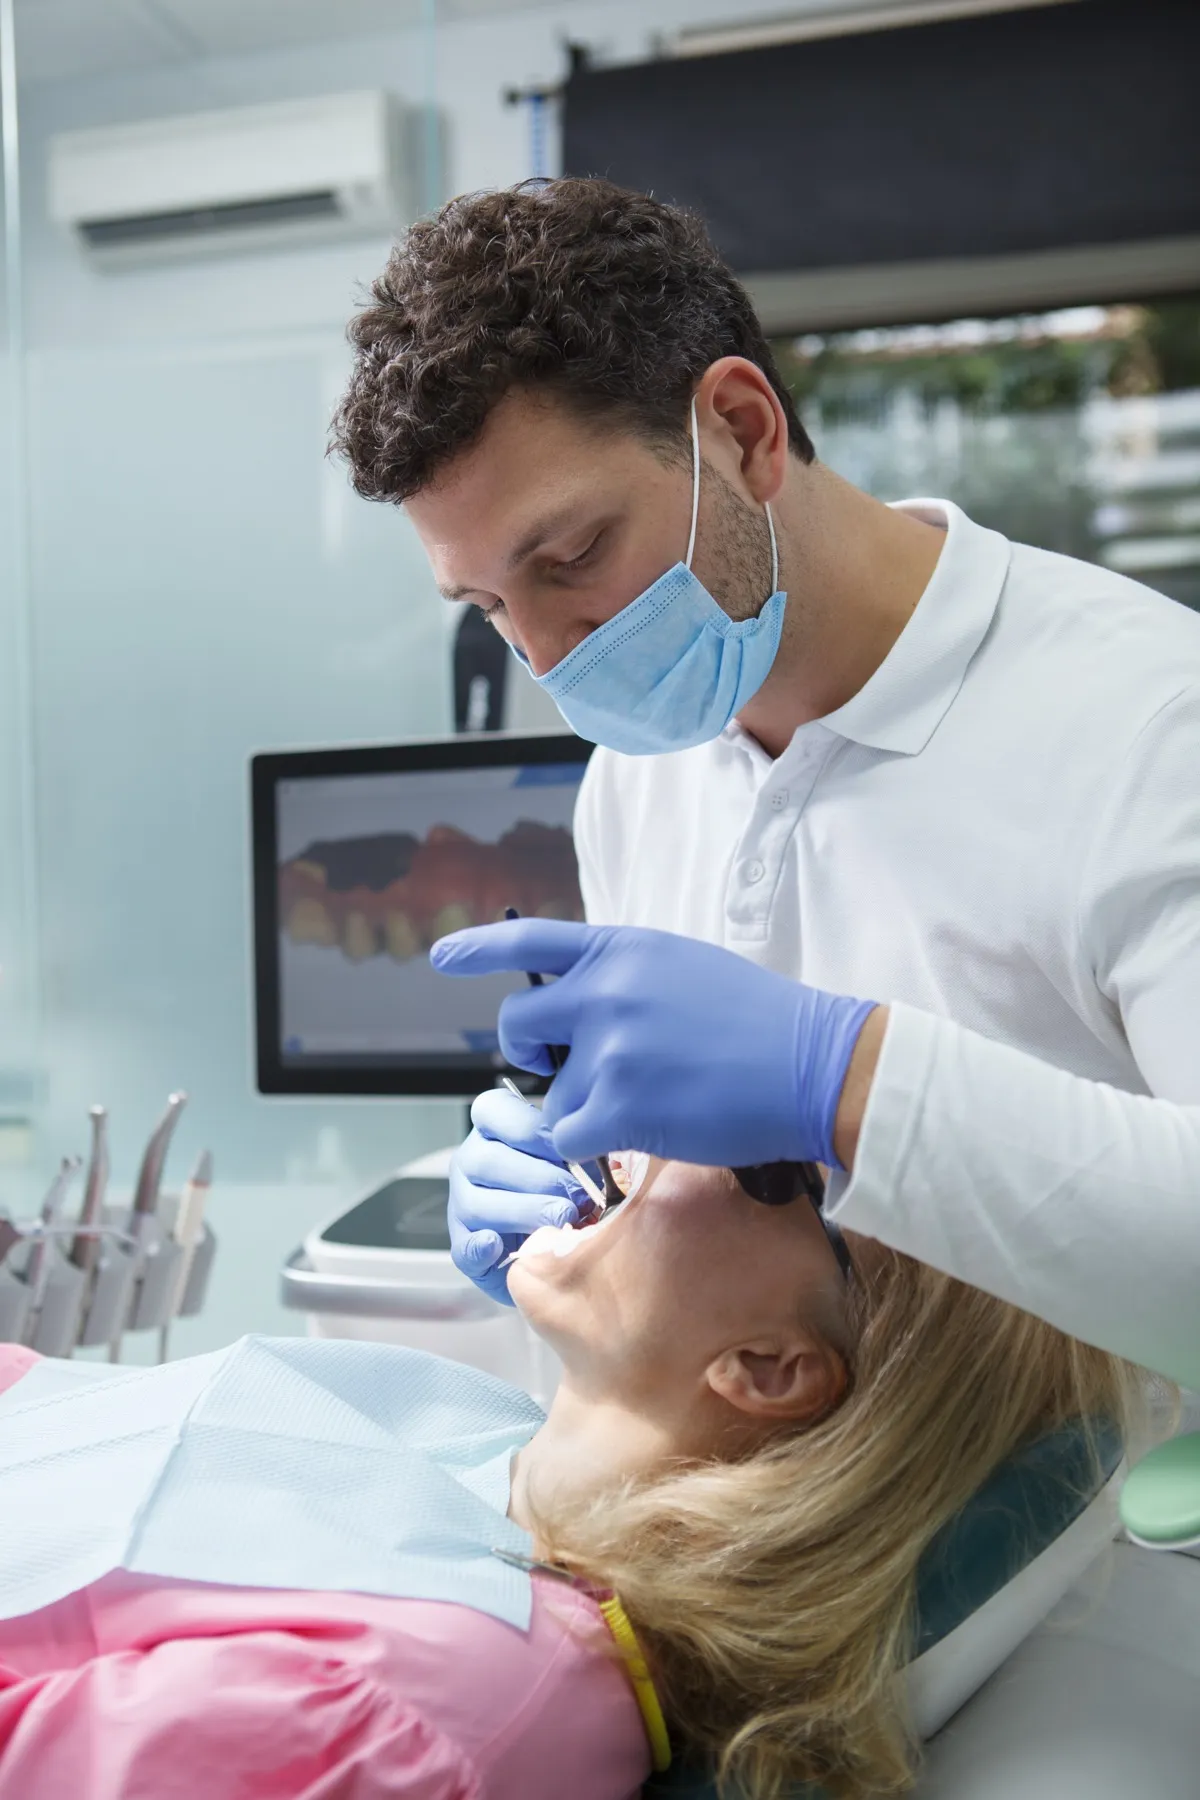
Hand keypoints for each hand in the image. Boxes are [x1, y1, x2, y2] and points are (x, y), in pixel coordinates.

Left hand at [431, 919, 875, 1170]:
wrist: (813, 1065)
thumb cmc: (759, 1023)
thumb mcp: (682, 967)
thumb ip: (623, 978)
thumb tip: (579, 1006)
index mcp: (621, 949)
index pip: (528, 940)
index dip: (479, 948)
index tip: (442, 958)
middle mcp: (604, 990)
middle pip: (519, 1026)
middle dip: (532, 1055)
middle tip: (565, 1071)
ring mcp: (609, 1047)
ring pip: (555, 1094)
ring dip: (590, 1108)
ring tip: (656, 1099)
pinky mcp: (619, 1103)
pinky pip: (569, 1135)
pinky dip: (592, 1145)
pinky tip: (638, 1133)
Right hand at [448, 1085, 588, 1304]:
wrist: (549, 1241)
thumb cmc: (560, 1187)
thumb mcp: (568, 1158)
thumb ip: (573, 1150)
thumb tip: (597, 1150)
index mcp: (491, 1129)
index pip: (494, 1111)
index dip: (532, 1131)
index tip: (568, 1151)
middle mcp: (470, 1161)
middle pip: (489, 1162)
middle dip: (539, 1179)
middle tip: (577, 1196)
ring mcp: (461, 1204)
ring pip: (478, 1204)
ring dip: (524, 1212)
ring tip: (562, 1219)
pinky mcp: (464, 1246)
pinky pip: (464, 1246)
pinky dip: (482, 1248)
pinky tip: (501, 1246)